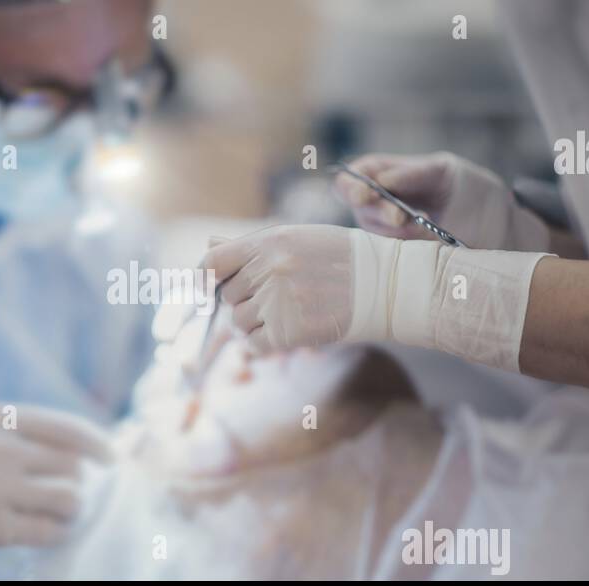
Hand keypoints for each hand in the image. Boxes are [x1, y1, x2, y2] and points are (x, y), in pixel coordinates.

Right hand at [0, 403, 111, 578]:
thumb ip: (20, 431)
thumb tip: (82, 447)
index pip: (66, 429)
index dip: (97, 444)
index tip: (112, 458)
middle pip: (71, 467)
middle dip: (75, 483)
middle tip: (66, 494)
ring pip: (67, 501)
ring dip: (68, 510)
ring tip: (57, 514)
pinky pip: (46, 532)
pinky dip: (53, 533)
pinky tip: (44, 532)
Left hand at [201, 224, 359, 352]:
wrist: (384, 284)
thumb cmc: (340, 258)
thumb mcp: (296, 238)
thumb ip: (251, 246)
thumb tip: (209, 245)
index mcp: (268, 243)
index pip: (212, 261)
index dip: (204, 277)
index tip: (207, 287)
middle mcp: (269, 271)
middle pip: (228, 296)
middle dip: (243, 300)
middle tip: (272, 299)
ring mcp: (279, 303)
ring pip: (238, 323)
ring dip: (253, 324)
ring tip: (281, 315)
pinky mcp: (291, 333)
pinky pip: (255, 345)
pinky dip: (263, 344)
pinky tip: (283, 333)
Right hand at [335, 152, 545, 251]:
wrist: (500, 226)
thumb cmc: (469, 191)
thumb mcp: (445, 171)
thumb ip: (413, 174)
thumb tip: (382, 182)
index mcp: (387, 177)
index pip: (352, 179)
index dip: (351, 186)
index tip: (364, 195)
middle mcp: (381, 207)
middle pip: (360, 208)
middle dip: (377, 211)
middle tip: (400, 217)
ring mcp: (390, 234)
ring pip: (373, 233)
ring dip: (392, 231)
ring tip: (423, 227)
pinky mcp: (403, 258)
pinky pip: (389, 256)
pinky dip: (402, 251)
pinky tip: (425, 243)